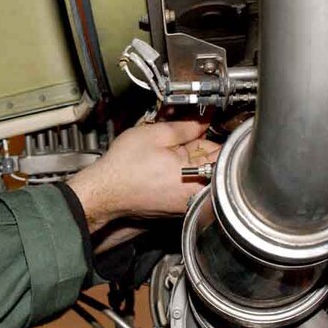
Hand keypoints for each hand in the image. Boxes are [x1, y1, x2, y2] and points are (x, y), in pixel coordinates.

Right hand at [66, 121, 219, 234]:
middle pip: (211, 163)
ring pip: (199, 174)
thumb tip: (203, 119)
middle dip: (199, 146)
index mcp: (195, 178)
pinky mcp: (175, 208)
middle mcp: (194, 196)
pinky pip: (187, 184)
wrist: (104, 192)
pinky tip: (161, 165)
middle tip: (180, 136)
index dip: (216, 134)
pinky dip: (179, 172)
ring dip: (189, 160)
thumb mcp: (155, 135)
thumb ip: (186, 126)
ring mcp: (185, 204)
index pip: (223, 154)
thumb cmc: (123, 169)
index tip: (210, 124)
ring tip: (166, 152)